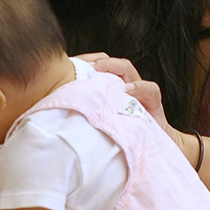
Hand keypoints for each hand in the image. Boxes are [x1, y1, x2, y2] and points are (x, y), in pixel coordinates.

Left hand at [75, 52, 193, 161]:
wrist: (148, 149)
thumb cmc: (120, 135)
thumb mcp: (99, 121)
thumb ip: (84, 111)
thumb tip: (56, 108)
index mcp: (110, 87)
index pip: (98, 65)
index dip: (85, 61)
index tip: (69, 62)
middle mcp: (123, 85)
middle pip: (110, 63)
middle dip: (96, 60)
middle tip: (80, 64)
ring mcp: (139, 92)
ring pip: (127, 69)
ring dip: (113, 66)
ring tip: (98, 69)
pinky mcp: (153, 103)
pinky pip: (150, 89)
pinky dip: (139, 87)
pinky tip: (127, 90)